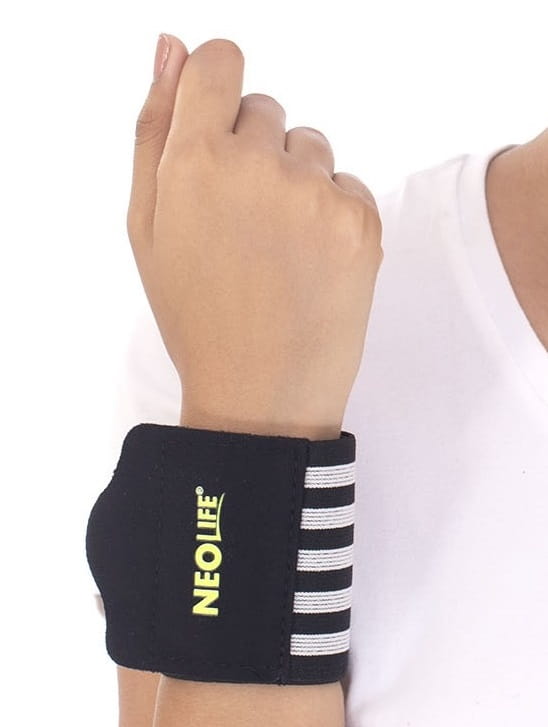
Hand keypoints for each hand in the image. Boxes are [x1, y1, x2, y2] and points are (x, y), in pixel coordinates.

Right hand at [127, 35, 382, 439]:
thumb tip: (172, 49)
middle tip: (242, 223)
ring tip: (278, 248)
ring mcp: (316, 193)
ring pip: (310, 146)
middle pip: (266, 108)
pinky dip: (330, 212)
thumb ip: (153, 130)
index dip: (217, 91)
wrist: (262, 391)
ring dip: (294, 180)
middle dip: (251, 150)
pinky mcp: (361, 220)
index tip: (218, 129)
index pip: (220, 62)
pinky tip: (311, 261)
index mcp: (196, 160)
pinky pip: (346, 183)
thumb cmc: (196, 314)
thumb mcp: (147, 228)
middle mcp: (259, 165)